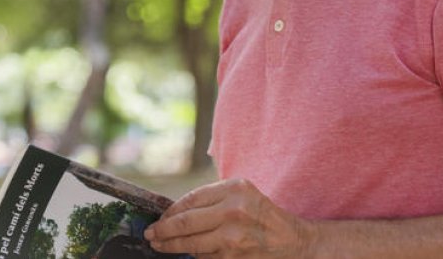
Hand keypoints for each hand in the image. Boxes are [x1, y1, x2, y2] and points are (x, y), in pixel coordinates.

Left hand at [144, 179, 315, 257]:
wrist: (292, 241)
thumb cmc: (262, 215)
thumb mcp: (242, 194)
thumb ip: (212, 199)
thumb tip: (174, 212)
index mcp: (234, 189)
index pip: (190, 200)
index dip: (169, 212)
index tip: (158, 219)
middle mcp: (233, 211)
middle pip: (185, 223)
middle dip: (163, 231)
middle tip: (150, 234)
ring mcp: (233, 237)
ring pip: (191, 244)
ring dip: (172, 246)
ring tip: (160, 245)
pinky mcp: (233, 258)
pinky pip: (204, 257)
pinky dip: (196, 255)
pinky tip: (191, 252)